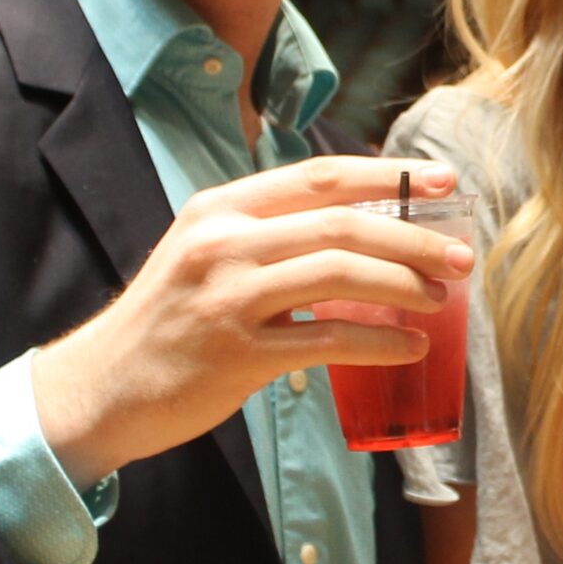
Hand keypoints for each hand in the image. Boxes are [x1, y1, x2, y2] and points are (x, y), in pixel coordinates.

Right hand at [30, 158, 472, 482]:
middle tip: (461, 256)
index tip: (444, 180)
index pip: (320, 175)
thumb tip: (362, 230)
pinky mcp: (238, 354)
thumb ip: (269, 236)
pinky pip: (329, 338)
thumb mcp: (206, 255)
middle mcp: (224, 242)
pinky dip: (380, 341)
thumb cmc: (168, 323)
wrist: (101, 388)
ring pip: (340, 272)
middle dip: (413, 236)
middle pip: (341, 222)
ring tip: (441, 299)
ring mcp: (228, 296)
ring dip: (404, 284)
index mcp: (220, 208)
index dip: (390, 175)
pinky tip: (410, 348)